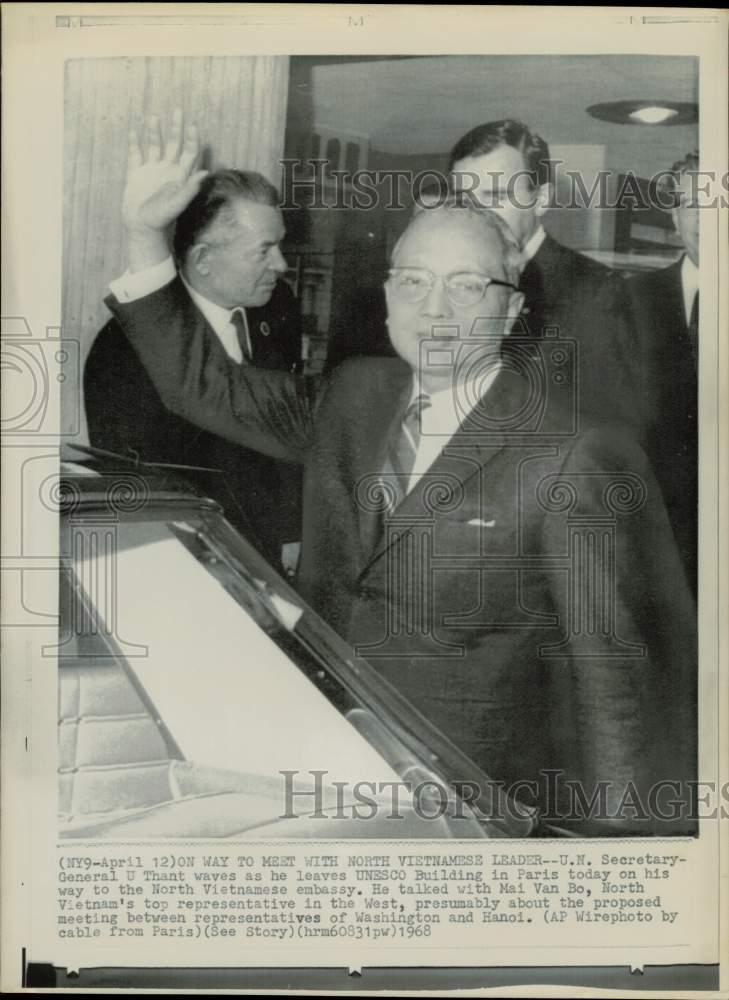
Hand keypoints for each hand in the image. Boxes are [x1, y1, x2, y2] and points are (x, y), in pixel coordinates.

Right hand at [123, 108, 207, 233]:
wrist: (141, 229)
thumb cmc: (161, 219)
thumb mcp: (177, 204)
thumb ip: (190, 188)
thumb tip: (205, 172)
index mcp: (179, 177)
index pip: (189, 154)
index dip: (192, 140)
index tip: (193, 125)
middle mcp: (167, 171)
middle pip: (174, 145)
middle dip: (177, 128)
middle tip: (178, 110)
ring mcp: (151, 171)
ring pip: (154, 146)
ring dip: (155, 132)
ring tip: (154, 117)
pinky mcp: (136, 174)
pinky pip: (135, 154)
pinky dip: (134, 142)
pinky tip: (133, 131)